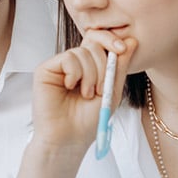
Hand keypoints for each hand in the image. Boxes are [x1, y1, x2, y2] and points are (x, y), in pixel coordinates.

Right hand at [31, 32, 136, 151]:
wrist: (70, 138)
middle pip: (93, 43)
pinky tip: (71, 87)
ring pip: (81, 52)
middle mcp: (73, 63)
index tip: (122, 49)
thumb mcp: (112, 91)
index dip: (111, 40)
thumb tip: (132, 40)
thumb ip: (120, 66)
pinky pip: (67, 58)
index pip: (99, 40)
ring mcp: (58, 66)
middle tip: (101, 89)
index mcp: (89, 66)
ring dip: (91, 75)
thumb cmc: (89, 119)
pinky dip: (75, 73)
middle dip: (103, 65)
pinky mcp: (45, 70)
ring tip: (87, 94)